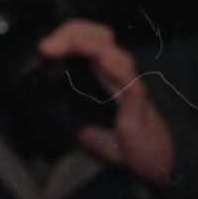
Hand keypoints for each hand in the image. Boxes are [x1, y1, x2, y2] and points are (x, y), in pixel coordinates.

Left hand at [39, 19, 173, 184]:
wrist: (154, 165)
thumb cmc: (124, 141)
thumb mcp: (87, 128)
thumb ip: (71, 120)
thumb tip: (48, 116)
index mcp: (102, 75)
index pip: (87, 41)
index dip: (67, 35)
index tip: (43, 47)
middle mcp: (117, 77)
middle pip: (101, 40)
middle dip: (74, 33)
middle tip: (47, 46)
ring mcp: (129, 90)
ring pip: (118, 57)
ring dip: (94, 47)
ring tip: (74, 42)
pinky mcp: (139, 108)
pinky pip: (132, 86)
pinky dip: (119, 72)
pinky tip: (104, 63)